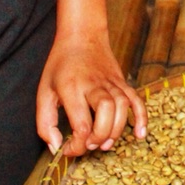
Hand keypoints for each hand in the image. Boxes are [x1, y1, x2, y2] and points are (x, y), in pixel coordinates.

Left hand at [36, 30, 145, 156]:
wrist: (82, 35)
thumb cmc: (60, 65)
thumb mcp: (44, 92)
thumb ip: (45, 122)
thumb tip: (56, 146)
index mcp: (71, 88)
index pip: (81, 124)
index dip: (76, 145)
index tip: (68, 149)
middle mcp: (93, 84)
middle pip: (105, 113)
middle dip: (99, 136)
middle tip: (89, 145)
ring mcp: (111, 82)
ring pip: (122, 107)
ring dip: (116, 131)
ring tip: (105, 143)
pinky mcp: (122, 82)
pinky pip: (136, 100)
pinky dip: (141, 117)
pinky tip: (139, 133)